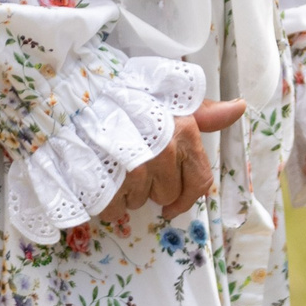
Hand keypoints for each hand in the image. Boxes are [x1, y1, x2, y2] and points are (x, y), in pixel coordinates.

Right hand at [98, 99, 246, 228]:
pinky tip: (96, 174)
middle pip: (167, 195)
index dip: (186, 197)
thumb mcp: (164, 96)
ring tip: (110, 163)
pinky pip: (114, 210)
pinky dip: (105, 199)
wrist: (67, 99)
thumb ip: (201, 110)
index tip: (172, 202)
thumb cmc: (117, 95)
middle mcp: (163, 153)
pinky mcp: (108, 188)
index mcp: (181, 132)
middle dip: (151, 187)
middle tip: (130, 163)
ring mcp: (135, 172)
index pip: (199, 182)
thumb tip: (238, 109)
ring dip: (126, 191)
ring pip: (139, 203)